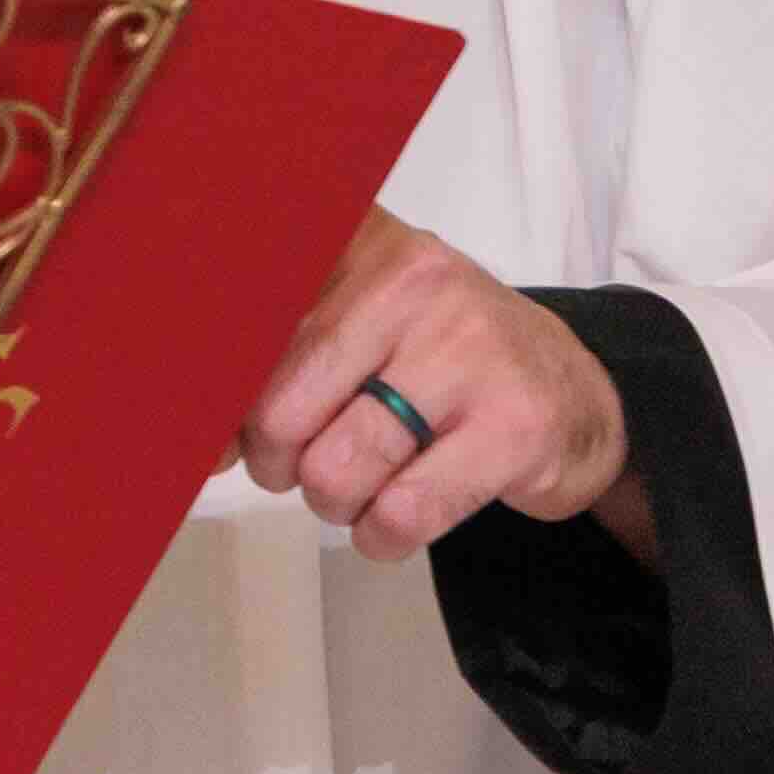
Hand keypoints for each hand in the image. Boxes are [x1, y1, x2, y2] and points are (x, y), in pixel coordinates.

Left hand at [243, 206, 648, 564]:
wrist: (578, 395)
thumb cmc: (440, 362)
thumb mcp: (354, 327)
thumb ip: (270, 362)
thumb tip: (195, 444)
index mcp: (355, 239)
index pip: (244, 321)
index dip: (211, 396)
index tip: (209, 435)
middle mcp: (410, 279)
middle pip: (280, 408)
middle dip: (277, 462)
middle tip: (300, 466)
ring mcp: (468, 351)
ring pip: (337, 465)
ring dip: (333, 500)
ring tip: (356, 486)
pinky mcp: (515, 427)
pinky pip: (405, 509)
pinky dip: (382, 533)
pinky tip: (391, 521)